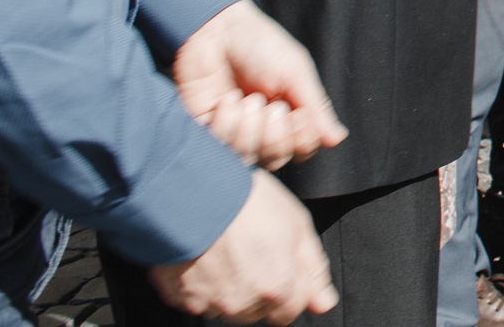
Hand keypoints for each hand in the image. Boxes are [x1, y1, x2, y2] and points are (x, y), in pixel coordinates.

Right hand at [149, 171, 335, 321]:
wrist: (192, 192)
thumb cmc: (246, 202)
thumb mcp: (298, 225)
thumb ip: (313, 269)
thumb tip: (324, 303)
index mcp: (275, 289)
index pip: (290, 311)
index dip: (290, 289)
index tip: (282, 266)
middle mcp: (241, 304)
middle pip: (258, 310)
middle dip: (260, 288)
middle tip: (252, 250)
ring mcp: (207, 302)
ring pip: (228, 306)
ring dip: (232, 288)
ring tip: (228, 249)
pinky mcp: (179, 296)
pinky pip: (197, 299)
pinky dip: (203, 283)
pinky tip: (206, 255)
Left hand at [170, 2, 347, 170]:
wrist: (215, 31)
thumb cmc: (260, 44)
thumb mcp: (295, 72)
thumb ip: (316, 107)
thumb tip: (338, 138)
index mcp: (290, 112)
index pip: (302, 148)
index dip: (302, 139)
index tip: (299, 115)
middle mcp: (263, 127)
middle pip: (276, 158)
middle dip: (275, 136)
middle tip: (272, 107)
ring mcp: (235, 130)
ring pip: (249, 157)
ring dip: (250, 129)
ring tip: (247, 100)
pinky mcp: (208, 131)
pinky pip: (221, 148)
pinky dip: (227, 123)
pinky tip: (227, 100)